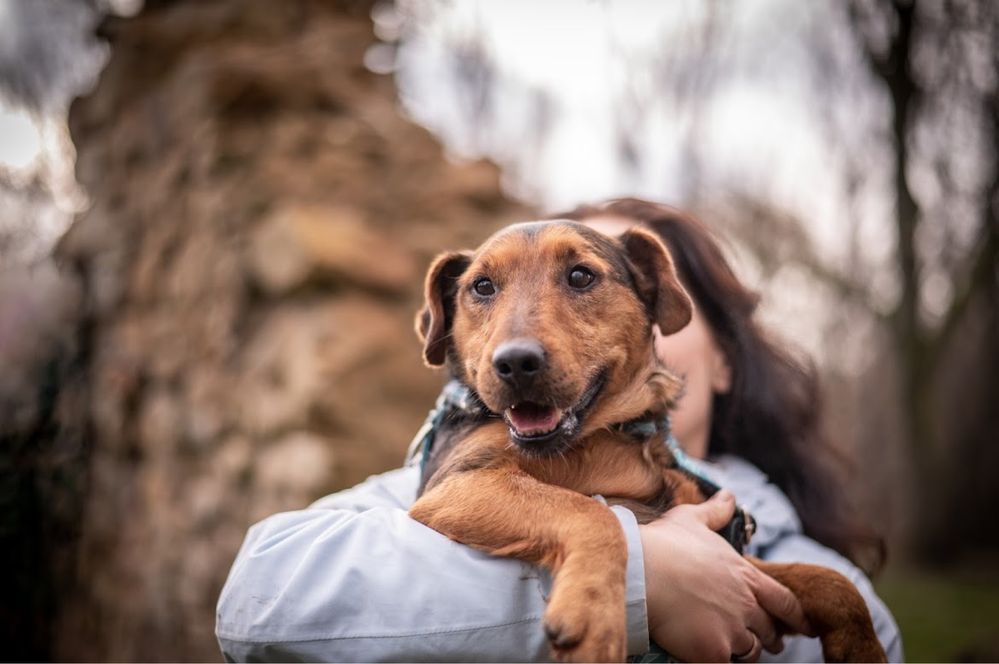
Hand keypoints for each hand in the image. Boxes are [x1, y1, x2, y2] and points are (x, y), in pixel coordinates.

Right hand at [638, 491, 812, 661]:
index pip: (785, 601)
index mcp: (746, 576)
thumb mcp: (691, 519)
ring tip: (733, 649)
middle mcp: (746, 605)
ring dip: (744, 650)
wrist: (641, 571)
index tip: (804, 626)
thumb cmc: (664, 543)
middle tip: (769, 643)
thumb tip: (728, 495)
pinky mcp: (713, 651)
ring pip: (750, 651)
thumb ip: (715, 511)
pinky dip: (720, 661)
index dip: (796, 616)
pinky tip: (708, 656)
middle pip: (769, 630)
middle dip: (770, 637)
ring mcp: (732, 630)